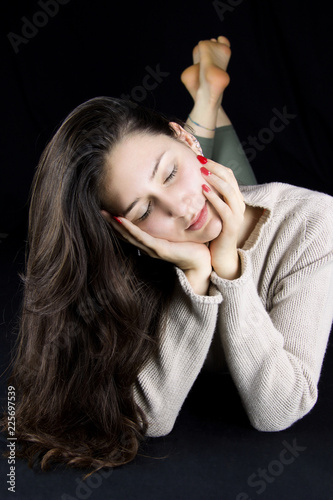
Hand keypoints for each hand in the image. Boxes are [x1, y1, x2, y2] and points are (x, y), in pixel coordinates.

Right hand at [108, 216, 211, 294]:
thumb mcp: (178, 232)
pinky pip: (142, 238)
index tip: (108, 211)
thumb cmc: (193, 246)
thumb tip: (173, 207)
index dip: (118, 223)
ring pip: (129, 236)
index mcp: (151, 243)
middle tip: (99, 210)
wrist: (202, 263)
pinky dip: (130, 229)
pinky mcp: (159, 250)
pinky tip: (121, 220)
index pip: (131, 232)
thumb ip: (172, 223)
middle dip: (111, 223)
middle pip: (125, 234)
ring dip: (116, 225)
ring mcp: (152, 249)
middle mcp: (148, 247)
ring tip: (105, 214)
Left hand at [200, 160, 245, 279]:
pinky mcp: (231, 226)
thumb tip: (191, 181)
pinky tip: (203, 191)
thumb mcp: (210, 211)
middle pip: (230, 178)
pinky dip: (214, 198)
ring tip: (201, 172)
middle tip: (199, 160)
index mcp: (235, 198)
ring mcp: (237, 215)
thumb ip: (207, 198)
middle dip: (214, 167)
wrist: (221, 257)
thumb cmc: (213, 233)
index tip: (199, 158)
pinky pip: (224, 208)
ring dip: (215, 179)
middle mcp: (239, 204)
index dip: (215, 165)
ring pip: (229, 190)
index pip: (228, 174)